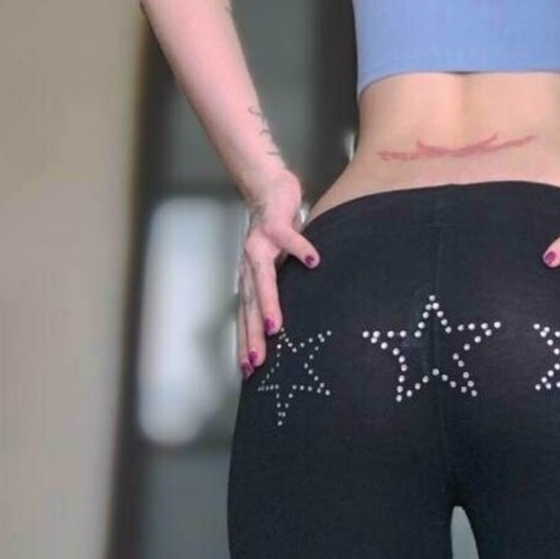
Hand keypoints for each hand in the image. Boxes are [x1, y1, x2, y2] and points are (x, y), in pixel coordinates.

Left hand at [235, 169, 320, 379]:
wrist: (268, 187)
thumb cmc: (274, 230)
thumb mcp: (273, 263)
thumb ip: (277, 287)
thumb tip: (287, 320)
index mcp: (250, 277)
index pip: (245, 315)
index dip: (245, 342)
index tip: (248, 371)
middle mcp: (249, 265)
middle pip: (250, 304)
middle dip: (252, 335)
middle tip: (256, 362)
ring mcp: (260, 244)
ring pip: (263, 277)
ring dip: (268, 302)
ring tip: (276, 326)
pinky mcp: (275, 223)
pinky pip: (289, 238)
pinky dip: (300, 249)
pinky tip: (314, 261)